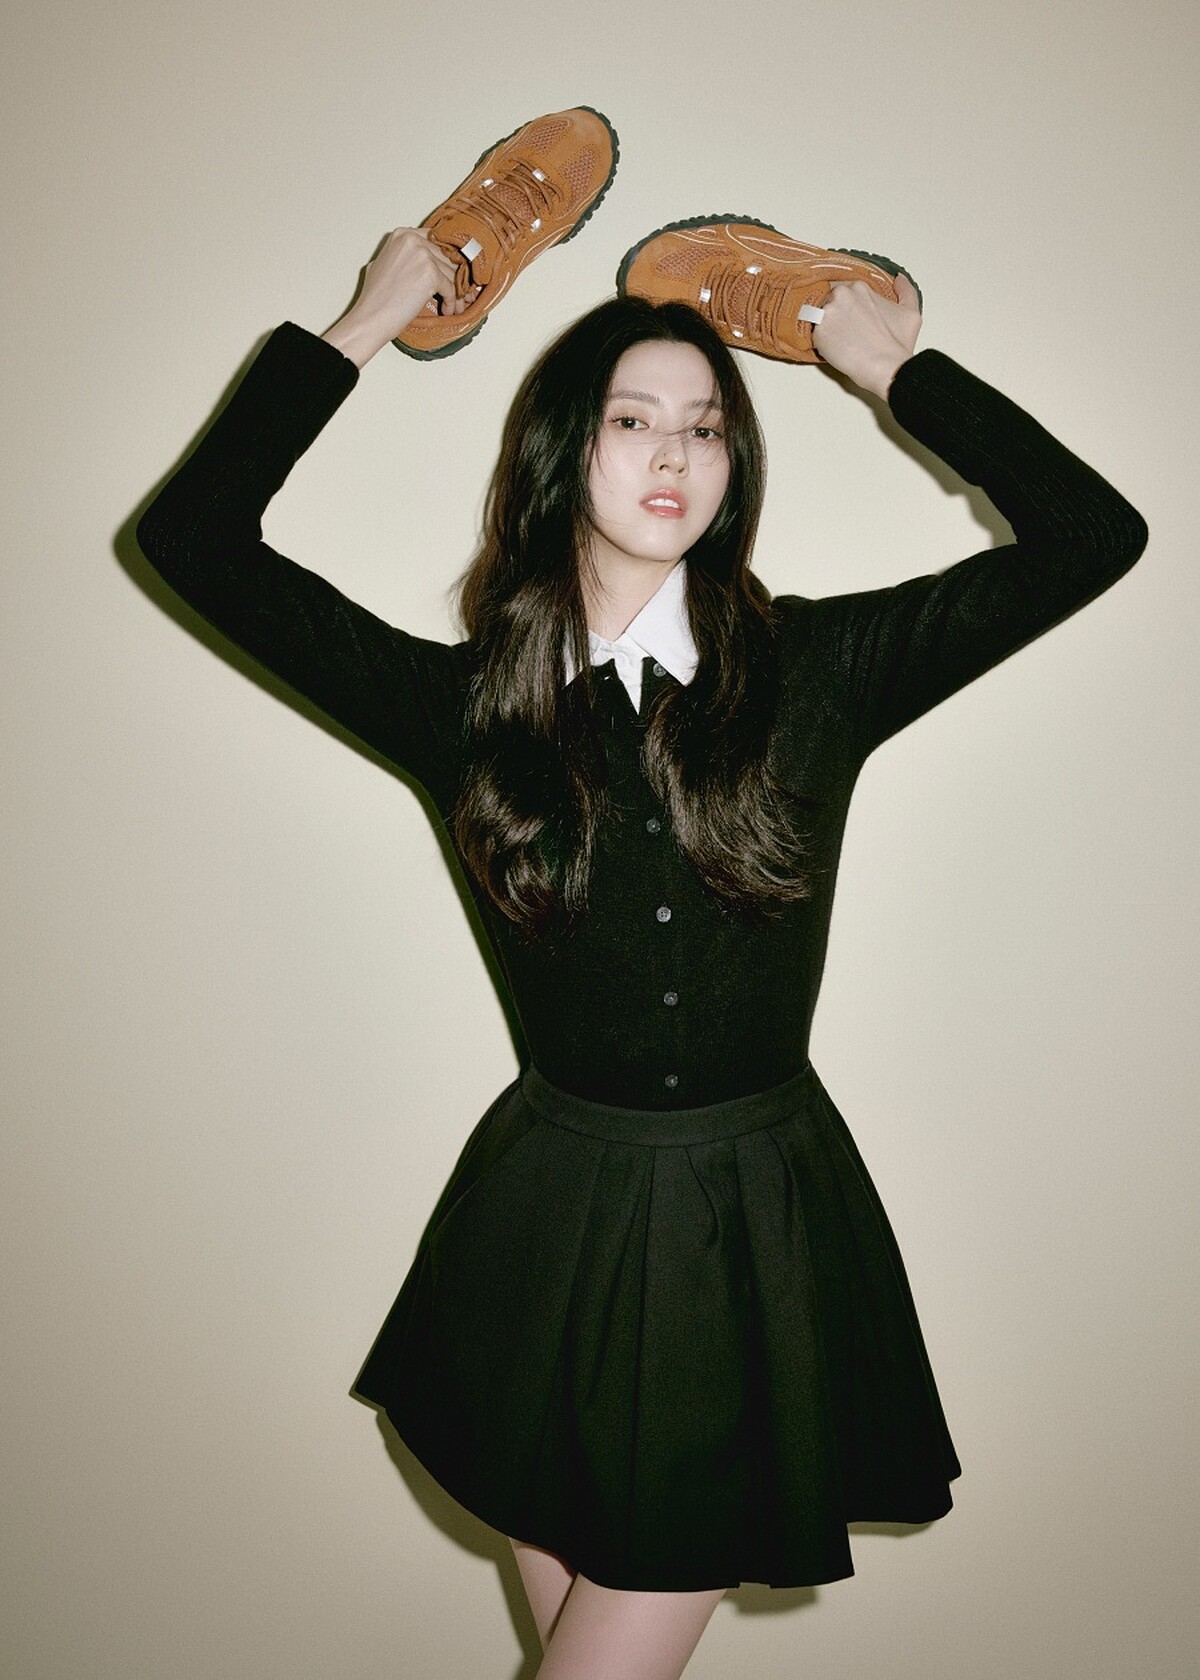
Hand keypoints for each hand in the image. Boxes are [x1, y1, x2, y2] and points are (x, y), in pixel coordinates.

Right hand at [321, 227, 480, 366]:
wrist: (371, 318)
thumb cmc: (377, 298)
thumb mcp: (386, 263)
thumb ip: (406, 255)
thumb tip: (425, 259)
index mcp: (403, 235)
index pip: (437, 242)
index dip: (447, 260)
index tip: (454, 273)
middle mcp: (413, 240)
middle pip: (447, 258)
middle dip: (455, 277)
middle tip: (461, 293)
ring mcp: (422, 255)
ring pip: (451, 273)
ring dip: (456, 292)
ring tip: (455, 305)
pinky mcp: (430, 274)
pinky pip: (451, 288)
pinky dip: (451, 302)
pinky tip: (447, 311)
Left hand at [811, 272, 921, 399]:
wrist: (885, 367)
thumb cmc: (896, 344)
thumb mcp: (910, 312)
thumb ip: (905, 291)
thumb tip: (898, 279)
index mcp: (859, 287)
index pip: (843, 291)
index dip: (847, 307)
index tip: (852, 319)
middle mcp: (841, 295)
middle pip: (829, 301)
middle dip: (835, 315)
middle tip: (847, 332)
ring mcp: (827, 314)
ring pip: (819, 317)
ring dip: (827, 328)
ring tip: (842, 342)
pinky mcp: (818, 333)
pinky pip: (814, 336)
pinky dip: (823, 344)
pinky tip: (838, 351)